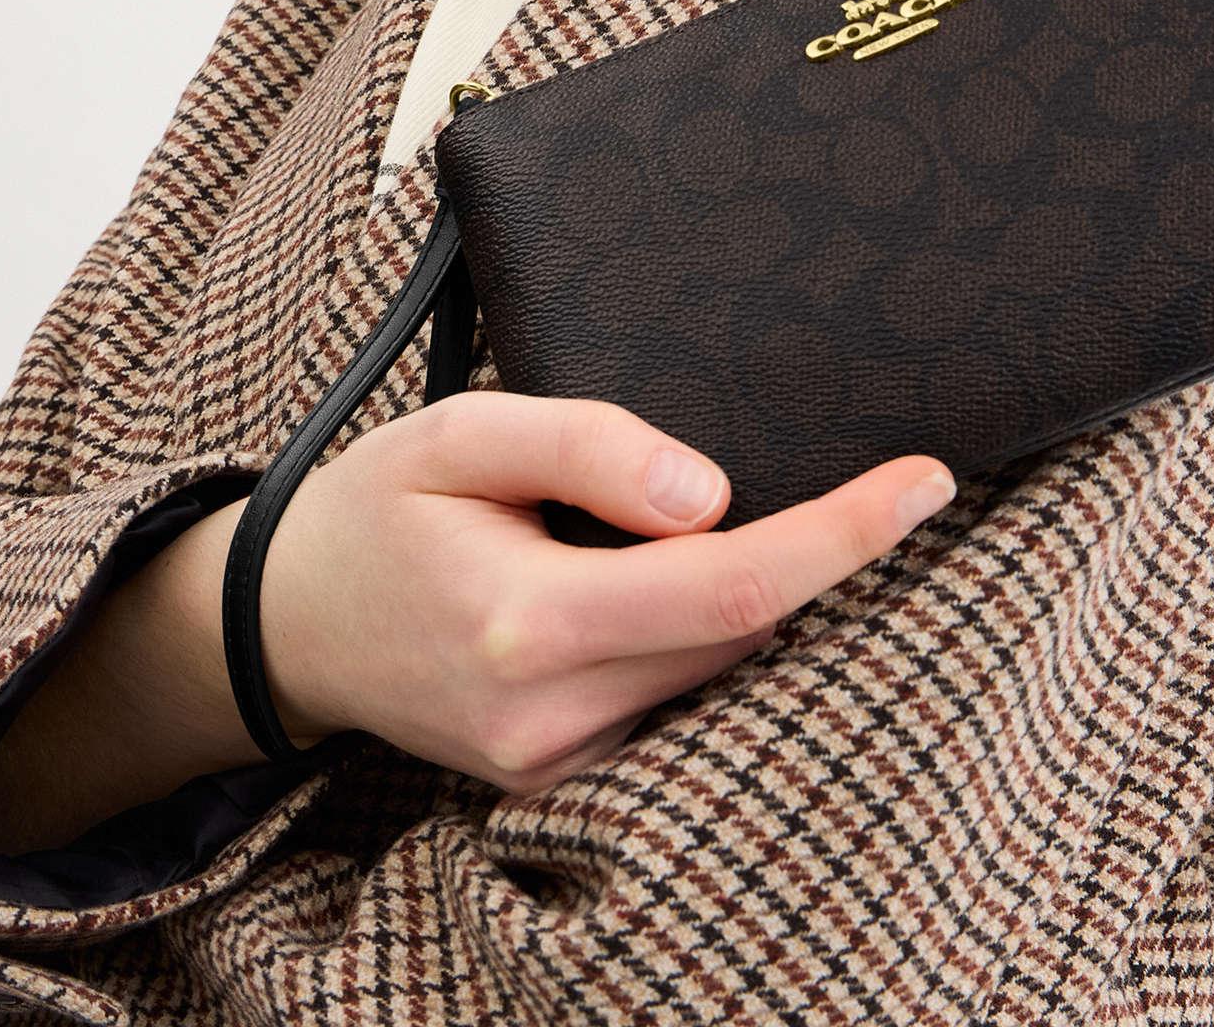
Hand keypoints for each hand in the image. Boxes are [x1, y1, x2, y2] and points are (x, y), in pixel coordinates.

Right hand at [254, 392, 956, 794]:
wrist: (286, 625)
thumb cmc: (378, 510)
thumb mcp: (462, 432)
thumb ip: (587, 444)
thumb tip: (711, 494)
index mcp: (525, 624)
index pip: (733, 584)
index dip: (846, 534)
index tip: (927, 481)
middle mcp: (550, 719)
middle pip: (746, 630)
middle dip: (813, 553)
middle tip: (859, 479)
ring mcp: (557, 767)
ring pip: (722, 670)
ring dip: (755, 596)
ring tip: (723, 525)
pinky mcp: (562, 782)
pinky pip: (680, 702)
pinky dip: (704, 637)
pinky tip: (679, 584)